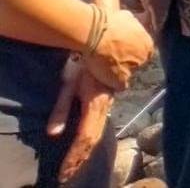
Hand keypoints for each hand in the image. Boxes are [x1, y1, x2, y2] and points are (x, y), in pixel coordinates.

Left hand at [47, 58, 113, 182]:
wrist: (107, 39)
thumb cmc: (83, 60)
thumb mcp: (68, 84)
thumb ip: (62, 109)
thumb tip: (54, 134)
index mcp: (95, 106)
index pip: (85, 139)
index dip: (75, 157)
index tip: (65, 173)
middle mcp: (105, 107)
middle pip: (92, 139)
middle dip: (80, 158)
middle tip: (68, 174)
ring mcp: (111, 101)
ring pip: (98, 130)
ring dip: (86, 148)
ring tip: (74, 163)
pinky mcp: (112, 95)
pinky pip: (101, 120)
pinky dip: (91, 134)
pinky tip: (86, 138)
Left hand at [83, 8, 152, 90]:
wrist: (92, 33)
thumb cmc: (106, 58)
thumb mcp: (115, 80)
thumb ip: (124, 83)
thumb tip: (124, 84)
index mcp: (147, 51)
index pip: (142, 61)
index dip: (129, 66)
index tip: (115, 68)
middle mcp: (145, 35)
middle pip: (136, 46)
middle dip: (125, 51)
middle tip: (108, 57)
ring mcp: (135, 22)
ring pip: (128, 34)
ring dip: (119, 39)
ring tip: (102, 46)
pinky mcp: (123, 13)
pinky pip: (120, 23)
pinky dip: (113, 28)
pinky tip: (101, 34)